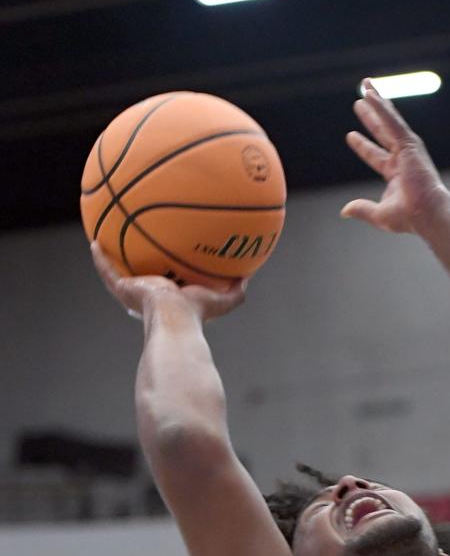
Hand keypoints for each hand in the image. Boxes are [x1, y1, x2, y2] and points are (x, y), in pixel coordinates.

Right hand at [91, 242, 245, 322]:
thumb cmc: (197, 314)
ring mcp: (136, 293)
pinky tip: (94, 243)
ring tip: (103, 237)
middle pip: (142, 275)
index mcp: (172, 297)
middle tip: (132, 243)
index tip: (164, 256)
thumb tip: (249, 277)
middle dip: (137, 261)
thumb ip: (235, 291)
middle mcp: (152, 295)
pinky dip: (101, 259)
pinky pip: (108, 272)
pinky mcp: (124, 290)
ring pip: (120, 273)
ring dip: (112, 257)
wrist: (176, 318)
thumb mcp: (222, 300)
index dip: (166, 270)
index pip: (168, 282)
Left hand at [341, 80, 448, 234]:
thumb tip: (344, 211)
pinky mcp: (410, 143)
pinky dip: (381, 107)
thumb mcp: (379, 214)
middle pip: (382, 132)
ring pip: (388, 120)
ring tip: (365, 85)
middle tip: (359, 102)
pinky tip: (370, 94)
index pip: (376, 155)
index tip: (351, 136)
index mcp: (397, 174)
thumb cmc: (410, 218)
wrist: (428, 214)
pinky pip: (391, 121)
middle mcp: (402, 158)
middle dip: (370, 117)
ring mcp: (407, 149)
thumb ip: (362, 209)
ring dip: (377, 102)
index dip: (363, 146)